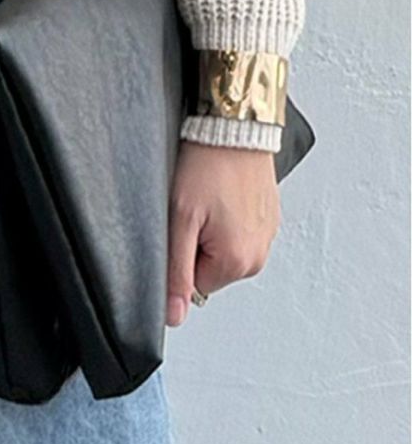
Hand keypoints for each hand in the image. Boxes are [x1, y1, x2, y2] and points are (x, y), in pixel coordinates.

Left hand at [167, 140, 280, 325]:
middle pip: (210, 267)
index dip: (180, 253)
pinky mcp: (269, 217)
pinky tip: (221, 191)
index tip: (182, 223)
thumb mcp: (180, 218)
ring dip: (211, 228)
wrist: (234, 127)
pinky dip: (226, 215)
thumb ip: (177, 271)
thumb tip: (175, 316)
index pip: (194, 284)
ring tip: (209, 196)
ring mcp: (267, 236)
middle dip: (196, 242)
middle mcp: (259, 255)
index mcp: (238, 263)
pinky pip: (238, 229)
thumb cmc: (207, 165)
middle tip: (193, 207)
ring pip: (223, 248)